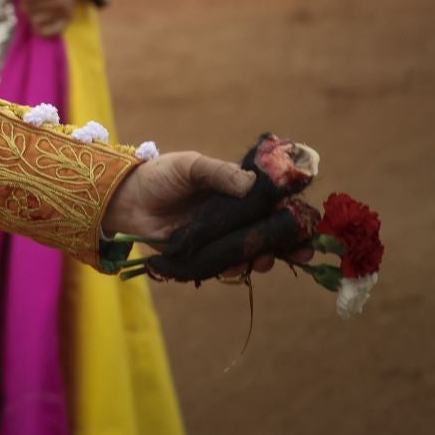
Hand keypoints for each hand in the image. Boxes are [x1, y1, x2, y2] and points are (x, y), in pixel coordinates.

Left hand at [4, 0, 88, 36]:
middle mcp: (58, 1)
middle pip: (27, 10)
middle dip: (25, 4)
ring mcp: (64, 12)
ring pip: (35, 22)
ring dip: (32, 15)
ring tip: (37, 6)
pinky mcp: (68, 20)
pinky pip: (49, 32)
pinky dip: (41, 29)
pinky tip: (38, 23)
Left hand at [101, 151, 307, 275]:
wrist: (126, 198)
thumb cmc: (160, 176)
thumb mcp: (190, 166)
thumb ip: (219, 173)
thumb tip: (250, 184)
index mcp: (236, 193)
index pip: (273, 205)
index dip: (292, 215)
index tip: (307, 223)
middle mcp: (233, 218)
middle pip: (269, 234)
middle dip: (288, 245)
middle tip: (301, 253)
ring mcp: (219, 238)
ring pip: (251, 253)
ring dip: (262, 258)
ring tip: (263, 260)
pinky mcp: (204, 255)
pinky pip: (226, 266)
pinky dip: (234, 269)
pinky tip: (235, 267)